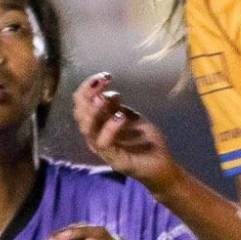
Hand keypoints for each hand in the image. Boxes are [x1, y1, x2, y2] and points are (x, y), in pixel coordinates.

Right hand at [75, 73, 177, 193]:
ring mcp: (103, 149)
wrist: (161, 164)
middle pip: (79, 113)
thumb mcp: (129, 117)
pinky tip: (120, 117)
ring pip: (88, 129)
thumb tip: (106, 92)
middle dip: (88, 93)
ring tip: (105, 98)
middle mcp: (95, 136)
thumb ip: (116, 107)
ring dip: (95, 110)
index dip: (88, 87)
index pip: (81, 103)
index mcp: (96, 124)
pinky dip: (110, 128)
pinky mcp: (114, 160)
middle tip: (104, 81)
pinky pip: (104, 144)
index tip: (104, 76)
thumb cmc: (143, 140)